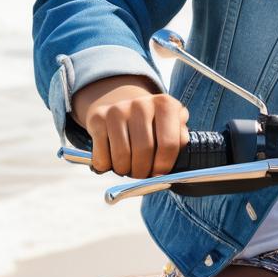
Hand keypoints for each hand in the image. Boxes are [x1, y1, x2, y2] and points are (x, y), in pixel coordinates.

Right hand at [71, 75, 189, 177]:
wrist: (124, 107)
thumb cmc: (153, 124)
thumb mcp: (173, 125)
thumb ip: (179, 140)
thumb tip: (171, 163)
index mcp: (166, 105)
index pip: (169, 144)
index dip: (164, 166)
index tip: (159, 173)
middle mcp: (142, 103)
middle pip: (144, 152)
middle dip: (143, 171)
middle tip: (142, 173)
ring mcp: (118, 109)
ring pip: (122, 157)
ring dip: (125, 170)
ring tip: (129, 166)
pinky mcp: (98, 118)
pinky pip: (102, 157)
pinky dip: (106, 167)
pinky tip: (112, 159)